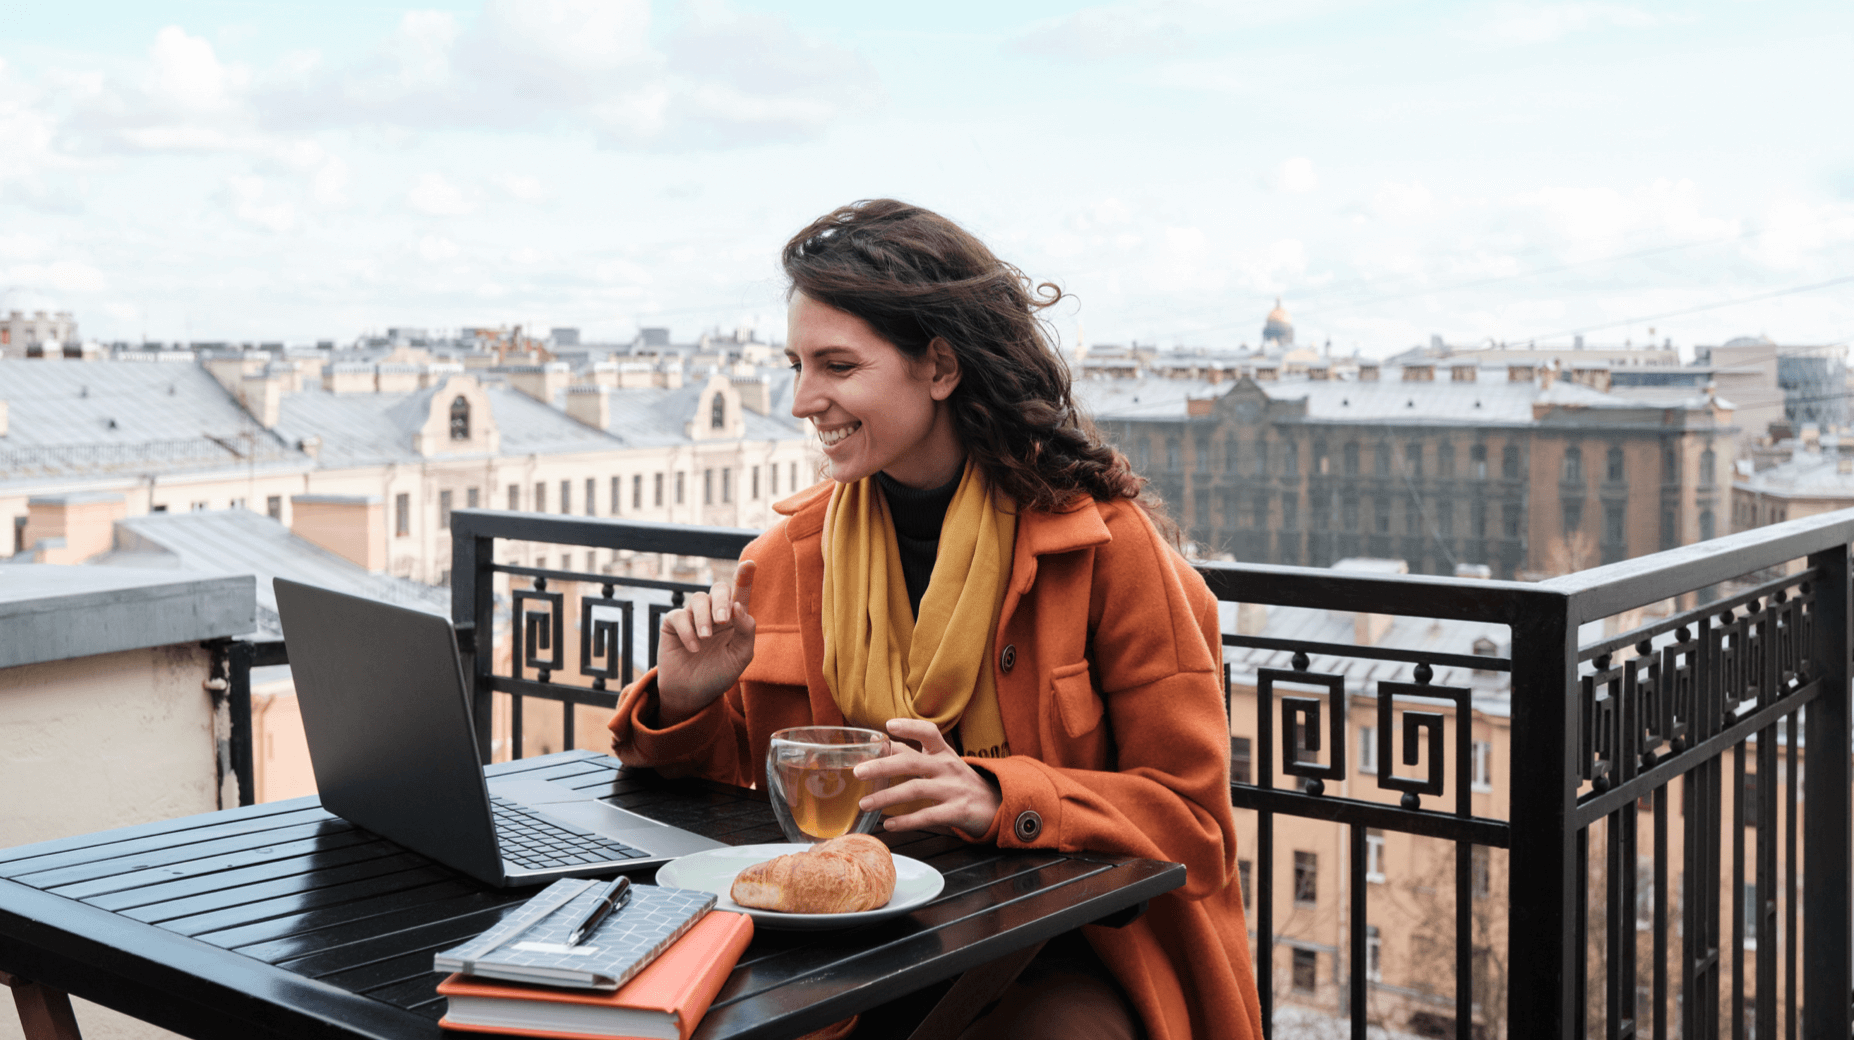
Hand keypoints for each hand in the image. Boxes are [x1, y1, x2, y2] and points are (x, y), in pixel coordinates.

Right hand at [656, 561, 756, 724]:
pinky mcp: (673, 624)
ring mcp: (693, 616)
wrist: (693, 694)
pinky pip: (679, 615)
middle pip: (718, 588)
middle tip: (722, 621)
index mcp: (734, 618)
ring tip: (705, 639)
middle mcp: (714, 613)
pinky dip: (687, 631)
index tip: (750, 564)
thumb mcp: (741, 656)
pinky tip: (694, 648)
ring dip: (703, 617)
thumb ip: (746, 630)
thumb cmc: (719, 674)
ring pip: (698, 599)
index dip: (745, 577)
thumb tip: (738, 606)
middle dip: (721, 600)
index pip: (741, 593)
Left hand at [853, 718, 1002, 837]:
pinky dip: (906, 821)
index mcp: (943, 752)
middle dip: (883, 766)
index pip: (928, 732)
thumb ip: (913, 754)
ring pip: (915, 790)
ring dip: (887, 797)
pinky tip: (889, 825)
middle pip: (912, 763)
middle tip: (858, 772)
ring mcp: (952, 789)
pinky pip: (928, 816)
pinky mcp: (956, 811)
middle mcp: (947, 767)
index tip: (888, 726)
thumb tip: (879, 745)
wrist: (996, 805)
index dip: (909, 727)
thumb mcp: (942, 762)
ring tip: (865, 804)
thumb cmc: (959, 782)